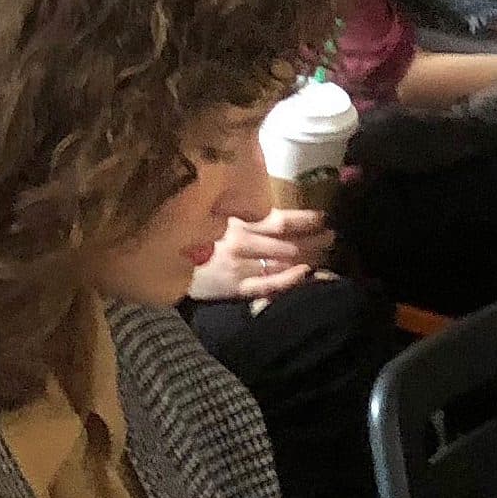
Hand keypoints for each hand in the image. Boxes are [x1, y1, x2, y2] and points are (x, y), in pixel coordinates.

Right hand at [184, 206, 331, 304]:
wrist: (162, 264)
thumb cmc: (190, 236)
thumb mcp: (214, 214)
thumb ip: (241, 211)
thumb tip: (272, 211)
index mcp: (237, 219)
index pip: (280, 218)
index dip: (306, 219)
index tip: (325, 216)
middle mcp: (241, 239)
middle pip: (288, 240)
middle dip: (315, 239)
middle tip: (334, 237)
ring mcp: (240, 264)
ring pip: (283, 260)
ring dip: (309, 257)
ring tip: (327, 254)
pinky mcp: (235, 286)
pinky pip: (267, 284)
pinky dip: (288, 279)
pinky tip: (304, 274)